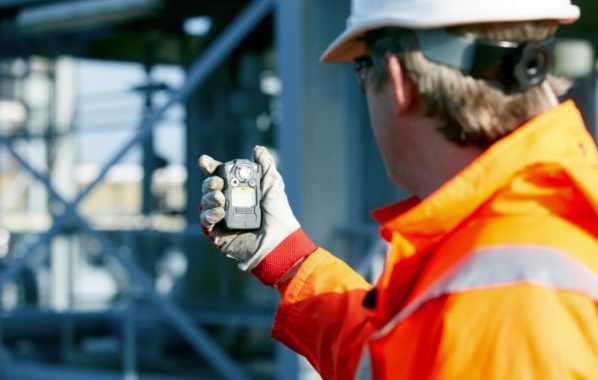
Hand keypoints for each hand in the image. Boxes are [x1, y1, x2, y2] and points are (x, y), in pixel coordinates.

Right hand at [199, 146, 315, 285]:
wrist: (278, 238)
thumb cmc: (278, 213)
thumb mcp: (273, 184)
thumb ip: (265, 165)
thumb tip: (258, 150)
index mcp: (238, 189)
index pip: (218, 175)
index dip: (209, 167)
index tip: (205, 162)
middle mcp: (228, 202)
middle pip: (208, 187)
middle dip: (209, 182)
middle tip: (219, 182)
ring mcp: (222, 218)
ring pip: (205, 202)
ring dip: (209, 197)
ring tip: (221, 198)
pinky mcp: (218, 234)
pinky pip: (205, 222)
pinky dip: (209, 214)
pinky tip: (219, 211)